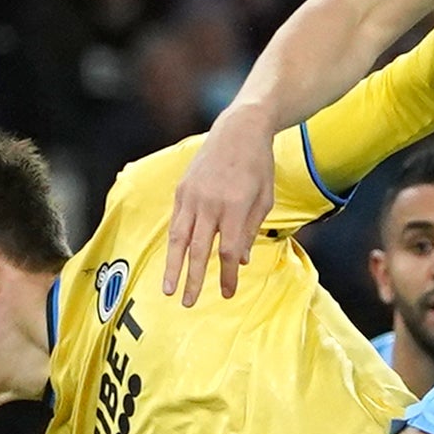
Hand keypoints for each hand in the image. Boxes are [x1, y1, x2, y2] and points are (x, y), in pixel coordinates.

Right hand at [160, 101, 275, 305]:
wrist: (239, 130)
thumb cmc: (258, 166)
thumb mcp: (265, 199)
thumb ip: (251, 230)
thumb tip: (239, 260)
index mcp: (236, 207)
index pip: (228, 251)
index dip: (226, 275)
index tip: (226, 293)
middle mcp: (211, 203)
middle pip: (199, 250)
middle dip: (193, 279)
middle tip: (188, 303)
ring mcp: (193, 195)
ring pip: (179, 238)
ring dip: (173, 266)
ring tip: (168, 289)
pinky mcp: (182, 189)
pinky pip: (176, 221)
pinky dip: (174, 242)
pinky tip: (171, 259)